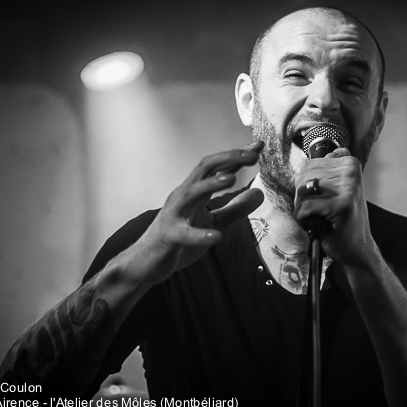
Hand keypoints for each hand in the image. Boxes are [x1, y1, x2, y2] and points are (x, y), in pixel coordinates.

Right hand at [132, 141, 264, 285]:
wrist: (146, 261)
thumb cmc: (179, 237)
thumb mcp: (213, 221)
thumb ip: (235, 208)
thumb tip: (260, 193)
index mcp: (195, 191)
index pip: (217, 166)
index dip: (237, 155)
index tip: (259, 145)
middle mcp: (183, 196)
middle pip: (204, 168)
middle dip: (228, 159)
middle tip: (252, 155)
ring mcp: (174, 214)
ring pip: (190, 193)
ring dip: (209, 184)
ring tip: (230, 179)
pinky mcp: (168, 236)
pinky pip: (183, 234)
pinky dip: (199, 235)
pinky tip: (216, 237)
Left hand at [293, 148, 376, 267]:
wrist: (357, 247)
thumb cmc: (342, 220)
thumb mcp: (337, 188)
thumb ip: (323, 171)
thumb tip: (303, 163)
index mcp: (349, 163)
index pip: (310, 163)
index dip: (308, 183)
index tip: (321, 196)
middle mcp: (350, 170)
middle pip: (304, 175)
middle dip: (304, 196)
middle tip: (319, 210)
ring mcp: (348, 187)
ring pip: (302, 190)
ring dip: (303, 207)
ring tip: (319, 216)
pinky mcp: (341, 205)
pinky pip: (304, 207)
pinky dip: (303, 219)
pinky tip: (316, 223)